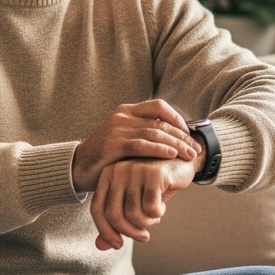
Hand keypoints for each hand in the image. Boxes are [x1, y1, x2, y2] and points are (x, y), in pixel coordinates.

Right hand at [72, 100, 198, 192]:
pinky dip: (159, 150)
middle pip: (160, 122)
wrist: (77, 167)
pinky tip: (172, 156)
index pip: (159, 107)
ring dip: (176, 145)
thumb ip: (145, 135)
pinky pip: (141, 145)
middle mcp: (122, 116)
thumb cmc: (107, 157)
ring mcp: (117, 129)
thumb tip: (176, 139)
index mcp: (127, 111)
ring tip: (190, 155)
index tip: (190, 135)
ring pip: (154, 133)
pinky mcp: (113, 144)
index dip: (178, 119)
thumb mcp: (127, 140)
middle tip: (196, 149)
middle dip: (182, 136)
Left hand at [91, 154, 198, 250]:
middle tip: (143, 237)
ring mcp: (136, 170)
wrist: (181, 166)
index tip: (118, 245)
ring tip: (154, 217)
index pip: (97, 209)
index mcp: (107, 175)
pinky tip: (162, 207)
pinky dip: (157, 214)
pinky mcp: (154, 174)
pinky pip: (150, 208)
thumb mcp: (133, 204)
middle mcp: (118, 170)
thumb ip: (116, 223)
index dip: (105, 232)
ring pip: (133, 214)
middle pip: (114, 215)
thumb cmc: (154, 187)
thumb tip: (100, 246)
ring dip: (146, 223)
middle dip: (130, 232)